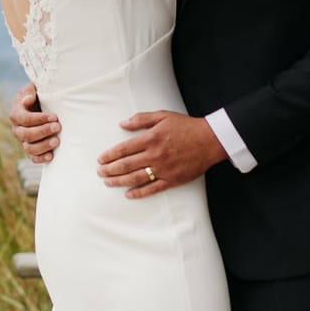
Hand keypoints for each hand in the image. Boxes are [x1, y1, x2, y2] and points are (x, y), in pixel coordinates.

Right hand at [10, 80, 59, 162]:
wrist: (41, 107)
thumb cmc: (37, 96)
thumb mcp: (33, 89)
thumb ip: (29, 91)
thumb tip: (28, 99)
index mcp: (16, 114)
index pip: (24, 119)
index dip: (39, 119)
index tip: (54, 116)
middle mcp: (17, 129)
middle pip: (26, 134)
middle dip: (43, 131)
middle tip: (58, 126)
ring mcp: (23, 141)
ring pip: (29, 148)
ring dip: (43, 146)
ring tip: (57, 141)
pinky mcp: (31, 149)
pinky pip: (33, 158)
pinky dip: (41, 158)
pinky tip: (51, 156)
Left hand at [97, 111, 226, 196]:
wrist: (209, 140)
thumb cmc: (186, 126)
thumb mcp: (163, 116)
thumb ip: (141, 119)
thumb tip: (122, 124)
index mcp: (151, 138)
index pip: (124, 149)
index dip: (110, 155)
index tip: (101, 159)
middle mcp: (155, 155)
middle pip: (126, 165)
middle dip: (110, 170)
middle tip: (100, 172)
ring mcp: (163, 169)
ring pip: (136, 178)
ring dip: (119, 181)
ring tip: (108, 182)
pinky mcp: (172, 179)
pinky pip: (152, 188)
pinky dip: (139, 192)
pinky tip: (128, 194)